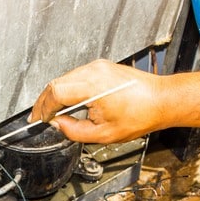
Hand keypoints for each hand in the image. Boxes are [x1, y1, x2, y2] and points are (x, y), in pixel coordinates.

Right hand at [28, 59, 164, 143]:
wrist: (161, 100)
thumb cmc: (141, 115)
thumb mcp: (103, 134)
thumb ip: (74, 131)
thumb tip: (57, 125)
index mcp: (93, 86)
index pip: (56, 93)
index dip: (44, 108)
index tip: (39, 120)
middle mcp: (93, 71)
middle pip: (56, 83)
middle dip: (44, 101)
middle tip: (38, 116)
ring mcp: (97, 67)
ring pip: (63, 78)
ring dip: (53, 95)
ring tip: (49, 111)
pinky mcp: (100, 67)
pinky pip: (74, 77)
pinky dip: (65, 89)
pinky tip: (64, 101)